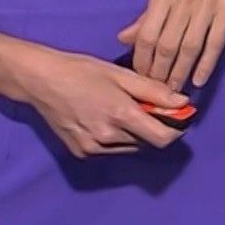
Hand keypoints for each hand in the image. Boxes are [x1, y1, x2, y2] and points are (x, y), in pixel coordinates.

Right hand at [14, 45, 189, 157]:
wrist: (41, 81)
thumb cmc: (82, 71)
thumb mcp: (121, 75)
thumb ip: (154, 91)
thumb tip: (183, 102)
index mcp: (120, 115)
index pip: (162, 138)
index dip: (176, 129)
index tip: (178, 117)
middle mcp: (108, 138)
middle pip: (148, 142)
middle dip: (155, 127)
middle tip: (148, 107)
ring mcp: (93, 148)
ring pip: (131, 148)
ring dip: (137, 134)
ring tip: (123, 110)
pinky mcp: (81, 153)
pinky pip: (112, 150)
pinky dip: (118, 138)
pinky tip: (106, 119)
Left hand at [117, 0, 224, 91]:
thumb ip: (148, 16)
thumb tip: (124, 39)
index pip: (147, 34)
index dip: (142, 59)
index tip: (140, 76)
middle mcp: (184, 0)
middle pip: (167, 44)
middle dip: (160, 71)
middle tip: (156, 90)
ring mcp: (207, 5)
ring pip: (190, 47)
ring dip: (181, 72)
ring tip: (174, 89)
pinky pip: (215, 44)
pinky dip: (206, 65)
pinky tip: (199, 80)